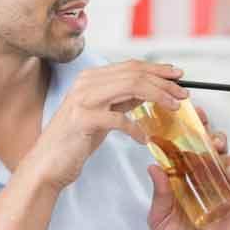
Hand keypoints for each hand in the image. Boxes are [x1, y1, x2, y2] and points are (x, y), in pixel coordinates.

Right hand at [25, 60, 186, 190]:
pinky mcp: (82, 119)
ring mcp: (83, 99)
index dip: (158, 69)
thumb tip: (148, 90)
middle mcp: (86, 82)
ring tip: (173, 108)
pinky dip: (135, 129)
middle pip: (135, 73)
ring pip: (131, 87)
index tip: (179, 77)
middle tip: (183, 94)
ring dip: (157, 97)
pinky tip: (143, 139)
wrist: (47, 164)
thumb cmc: (75, 140)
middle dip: (164, 82)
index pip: (132, 66)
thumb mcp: (103, 114)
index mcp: (92, 78)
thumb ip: (121, 100)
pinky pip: (119, 118)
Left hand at [147, 105, 229, 229]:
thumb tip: (153, 165)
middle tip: (198, 116)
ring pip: (221, 154)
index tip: (173, 115)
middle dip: (201, 127)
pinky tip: (226, 165)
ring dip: (218, 142)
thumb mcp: (160, 219)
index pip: (179, 150)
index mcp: (178, 180)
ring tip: (213, 142)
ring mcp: (217, 185)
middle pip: (202, 145)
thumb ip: (160, 193)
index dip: (178, 132)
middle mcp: (198, 179)